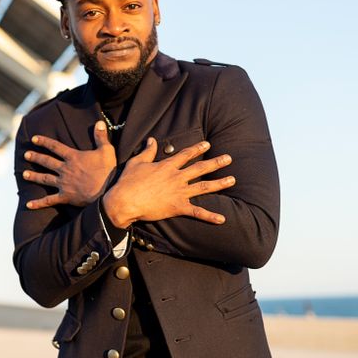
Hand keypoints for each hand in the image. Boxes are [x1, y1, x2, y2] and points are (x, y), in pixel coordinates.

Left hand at [23, 121, 115, 207]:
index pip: (55, 147)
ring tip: (24, 174)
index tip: (34, 138)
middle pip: (47, 161)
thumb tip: (99, 122)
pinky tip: (28, 204)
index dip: (44, 142)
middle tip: (26, 155)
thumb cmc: (108, 171)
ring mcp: (64, 183)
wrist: (107, 192)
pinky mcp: (65, 196)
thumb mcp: (106, 150)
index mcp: (73, 157)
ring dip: (34, 176)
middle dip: (35, 157)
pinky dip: (38, 203)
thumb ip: (101, 136)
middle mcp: (65, 169)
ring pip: (45, 178)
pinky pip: (49, 200)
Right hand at [102, 138, 234, 227]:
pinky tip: (222, 218)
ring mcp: (179, 192)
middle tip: (229, 158)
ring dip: (219, 183)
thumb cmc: (128, 182)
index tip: (207, 144)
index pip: (186, 154)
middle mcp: (176, 177)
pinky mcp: (177, 207)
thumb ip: (147, 151)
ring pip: (203, 187)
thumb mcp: (136, 162)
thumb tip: (152, 139)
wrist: (124, 201)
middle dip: (216, 162)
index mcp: (167, 166)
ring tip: (232, 180)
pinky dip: (210, 216)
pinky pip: (197, 212)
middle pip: (200, 168)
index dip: (197, 148)